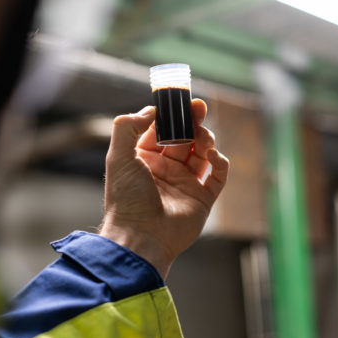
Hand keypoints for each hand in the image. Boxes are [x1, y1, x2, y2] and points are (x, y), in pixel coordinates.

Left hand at [99, 99, 228, 277]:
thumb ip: (127, 127)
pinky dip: (219, 161)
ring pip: (202, 153)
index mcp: (144, 161)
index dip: (171, 115)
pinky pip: (217, 175)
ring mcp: (185, 185)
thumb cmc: (126, 199)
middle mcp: (166, 171)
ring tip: (203, 136)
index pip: (161, 131)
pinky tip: (212, 155)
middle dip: (192, 121)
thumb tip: (150, 110)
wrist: (141, 237)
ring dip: (206, 139)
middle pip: (185, 139)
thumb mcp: (118, 157)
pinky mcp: (203, 199)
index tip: (179, 100)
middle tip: (199, 107)